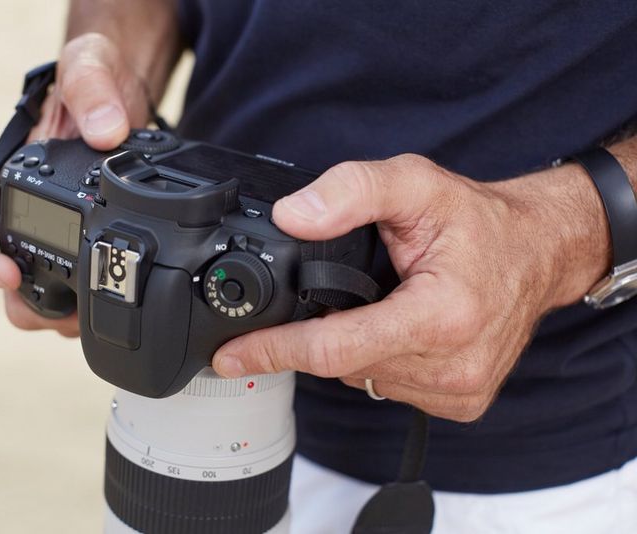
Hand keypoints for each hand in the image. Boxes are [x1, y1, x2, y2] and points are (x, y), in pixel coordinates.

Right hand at [0, 33, 151, 336]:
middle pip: (2, 282)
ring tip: (94, 308)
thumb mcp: (89, 66)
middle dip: (28, 305)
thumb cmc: (95, 82)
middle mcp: (25, 217)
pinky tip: (116, 299)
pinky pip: (81, 294)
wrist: (131, 98)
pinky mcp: (93, 248)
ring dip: (61, 316)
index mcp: (5, 182)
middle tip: (65, 309)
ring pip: (41, 299)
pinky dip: (92, 306)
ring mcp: (59, 238)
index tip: (6, 273)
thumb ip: (91, 88)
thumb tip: (106, 132)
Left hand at [212, 154, 609, 421]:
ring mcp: (459, 391)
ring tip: (374, 303)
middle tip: (328, 293)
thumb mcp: (416, 183)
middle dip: (317, 335)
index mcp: (442, 317)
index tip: (229, 357)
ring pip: (362, 378)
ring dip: (350, 346)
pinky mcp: (462, 403)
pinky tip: (393, 327)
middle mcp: (453, 365)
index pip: (335, 349)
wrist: (540, 251)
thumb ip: (351, 191)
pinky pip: (389, 387)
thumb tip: (291, 216)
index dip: (274, 351)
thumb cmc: (481, 222)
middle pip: (343, 364)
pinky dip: (376, 359)